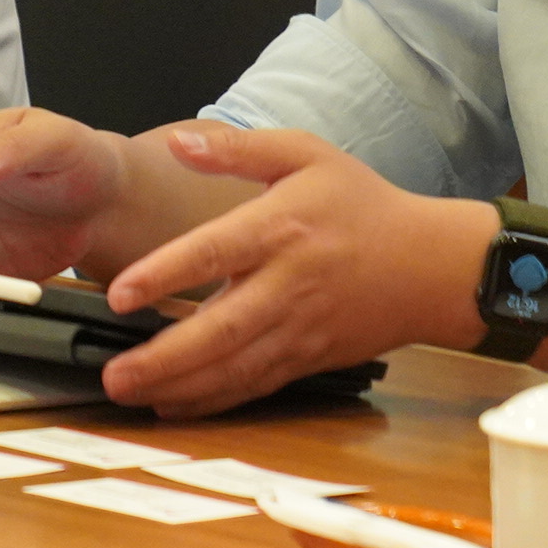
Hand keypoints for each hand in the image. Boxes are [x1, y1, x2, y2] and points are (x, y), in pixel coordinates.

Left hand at [90, 126, 483, 416]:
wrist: (435, 267)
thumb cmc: (363, 205)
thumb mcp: (306, 154)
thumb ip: (237, 148)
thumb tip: (176, 142)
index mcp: (279, 229)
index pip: (213, 253)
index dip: (164, 274)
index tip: (120, 295)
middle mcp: (286, 285)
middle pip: (219, 329)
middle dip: (163, 357)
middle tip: (112, 373)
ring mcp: (299, 329)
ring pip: (235, 367)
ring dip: (180, 386)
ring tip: (130, 395)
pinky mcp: (310, 357)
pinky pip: (257, 384)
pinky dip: (216, 400)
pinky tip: (176, 405)